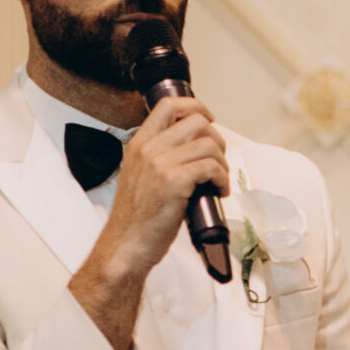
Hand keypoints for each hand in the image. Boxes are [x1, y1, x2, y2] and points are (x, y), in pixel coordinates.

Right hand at [70, 94, 230, 349]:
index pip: (168, 105)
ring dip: (222, 163)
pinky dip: (222, 179)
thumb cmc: (137, 217)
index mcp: (139, 143)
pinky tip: (219, 191)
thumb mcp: (140, 176)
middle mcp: (149, 148)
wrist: (127, 244)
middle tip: (218, 161)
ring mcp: (161, 163)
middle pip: (197, 122)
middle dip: (216, 139)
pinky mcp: (175, 182)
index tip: (209, 120)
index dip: (195, 107)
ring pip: (209, 144)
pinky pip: (211, 167)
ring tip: (219, 181)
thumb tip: (192, 149)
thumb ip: (160, 157)